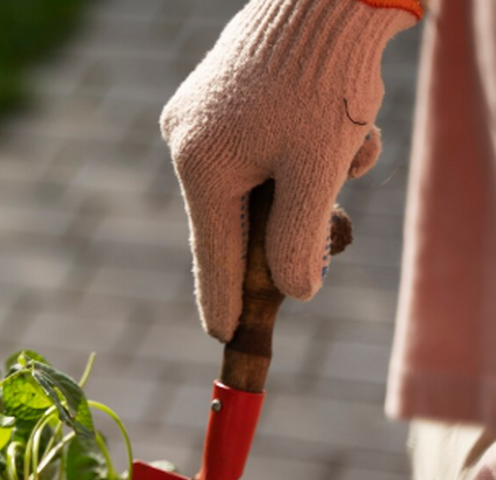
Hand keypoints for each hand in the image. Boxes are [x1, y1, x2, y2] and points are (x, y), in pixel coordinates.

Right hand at [160, 0, 417, 340]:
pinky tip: (341, 117)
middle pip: (241, 215)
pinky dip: (307, 145)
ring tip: (351, 139)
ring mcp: (202, 117)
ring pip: (263, 177)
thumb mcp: (317, 171)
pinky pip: (264, 144)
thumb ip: (299, 240)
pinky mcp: (223, 95)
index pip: (213, 255)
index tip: (226, 338)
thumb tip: (295, 293)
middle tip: (335, 228)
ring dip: (313, 176)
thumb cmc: (324, 79)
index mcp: (201, 167)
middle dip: (295, 218)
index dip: (225, 302)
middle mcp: (189, 143)